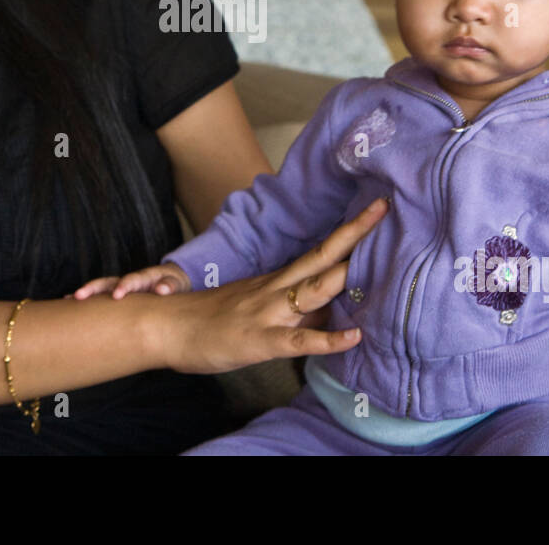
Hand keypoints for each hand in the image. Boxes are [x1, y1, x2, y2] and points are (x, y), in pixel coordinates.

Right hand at [72, 263, 191, 299]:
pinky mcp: (115, 295)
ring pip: (100, 288)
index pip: (132, 279)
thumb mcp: (176, 284)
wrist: (170, 282)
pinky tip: (67, 305)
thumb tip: (162, 290)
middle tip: (79, 295)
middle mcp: (127, 280)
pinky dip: (86, 300)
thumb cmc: (173, 285)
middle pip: (108, 281)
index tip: (117, 295)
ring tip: (68, 299)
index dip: (125, 286)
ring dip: (87, 293)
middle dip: (94, 287)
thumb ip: (169, 285)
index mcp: (143, 278)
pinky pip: (99, 297)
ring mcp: (120, 287)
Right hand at [152, 197, 387, 374]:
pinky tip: (353, 338)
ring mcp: (268, 313)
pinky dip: (328, 340)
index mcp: (276, 280)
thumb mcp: (253, 305)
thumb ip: (290, 307)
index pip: (319, 251)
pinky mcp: (260, 340)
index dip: (348, 232)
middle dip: (355, 234)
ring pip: (314, 291)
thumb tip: (328, 311)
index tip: (375, 209)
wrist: (164, 326)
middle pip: (322, 257)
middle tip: (385, 208)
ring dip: (347, 276)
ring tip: (384, 262)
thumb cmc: (207, 320)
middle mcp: (276, 289)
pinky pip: (299, 341)